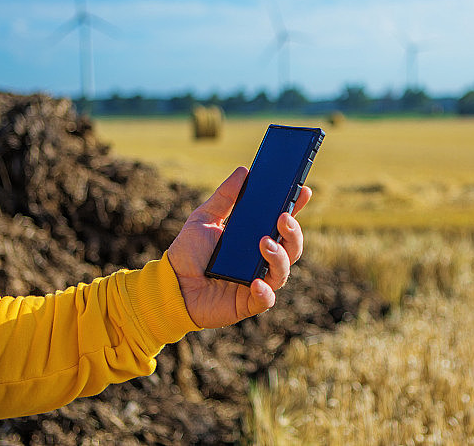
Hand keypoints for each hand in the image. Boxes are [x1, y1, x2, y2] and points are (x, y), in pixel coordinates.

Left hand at [167, 166, 311, 328]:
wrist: (170, 286)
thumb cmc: (188, 253)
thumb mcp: (203, 218)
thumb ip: (224, 197)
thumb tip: (243, 171)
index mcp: (255, 238)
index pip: (283, 223)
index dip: (296, 208)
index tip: (303, 190)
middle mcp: (262, 260)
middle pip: (292, 247)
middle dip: (294, 232)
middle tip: (283, 218)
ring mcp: (258, 281)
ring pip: (283, 271)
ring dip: (279, 256)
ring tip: (264, 243)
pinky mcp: (248, 303)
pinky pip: (266, 299)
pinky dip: (265, 291)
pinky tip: (256, 282)